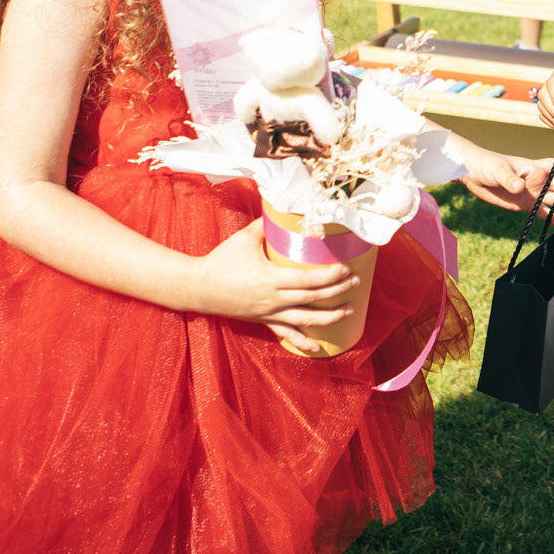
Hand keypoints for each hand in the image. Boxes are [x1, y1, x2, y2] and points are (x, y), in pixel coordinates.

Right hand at [184, 220, 358, 346]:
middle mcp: (273, 299)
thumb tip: (282, 206)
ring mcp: (268, 313)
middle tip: (356, 284)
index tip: (347, 270)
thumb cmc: (221, 260)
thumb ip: (265, 223)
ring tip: (348, 311)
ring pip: (304, 320)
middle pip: (313, 299)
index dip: (330, 277)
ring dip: (329, 318)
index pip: (308, 280)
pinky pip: (286, 334)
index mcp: (271, 279)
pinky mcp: (262, 321)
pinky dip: (303, 342)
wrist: (198, 288)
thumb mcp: (244, 238)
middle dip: (337, 292)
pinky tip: (318, 347)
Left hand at [448, 136, 553, 224]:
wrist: (473, 174)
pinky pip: (542, 212)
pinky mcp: (525, 205)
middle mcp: (538, 180)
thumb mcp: (500, 170)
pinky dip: (551, 218)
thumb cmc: (488, 164)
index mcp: (536, 167)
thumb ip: (511, 179)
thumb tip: (520, 187)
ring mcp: (532, 193)